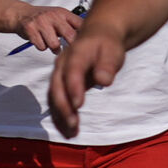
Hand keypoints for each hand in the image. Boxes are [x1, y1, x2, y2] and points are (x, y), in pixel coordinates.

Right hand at [13, 3, 79, 52]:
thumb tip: (85, 35)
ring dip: (54, 48)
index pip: (80, 24)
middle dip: (71, 45)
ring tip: (52, 43)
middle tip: (70, 49)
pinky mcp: (31, 30)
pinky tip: (40, 40)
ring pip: (54, 45)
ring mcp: (42, 23)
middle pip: (70, 35)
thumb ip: (71, 24)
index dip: (84, 35)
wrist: (21, 14)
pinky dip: (42, 46)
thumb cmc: (42, 17)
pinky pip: (42, 46)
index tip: (84, 42)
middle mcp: (53, 16)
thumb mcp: (58, 16)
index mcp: (63, 13)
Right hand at [47, 22, 125, 137]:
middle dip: (63, 107)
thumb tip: (104, 80)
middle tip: (73, 125)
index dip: (73, 88)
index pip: (72, 72)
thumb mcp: (113, 50)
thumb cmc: (107, 44)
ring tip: (71, 133)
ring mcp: (59, 74)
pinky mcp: (61, 83)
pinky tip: (69, 129)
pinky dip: (61, 115)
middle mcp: (62, 64)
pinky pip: (57, 100)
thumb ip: (108, 65)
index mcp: (76, 54)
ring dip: (60, 115)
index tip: (78, 105)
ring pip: (54, 96)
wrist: (98, 35)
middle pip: (57, 86)